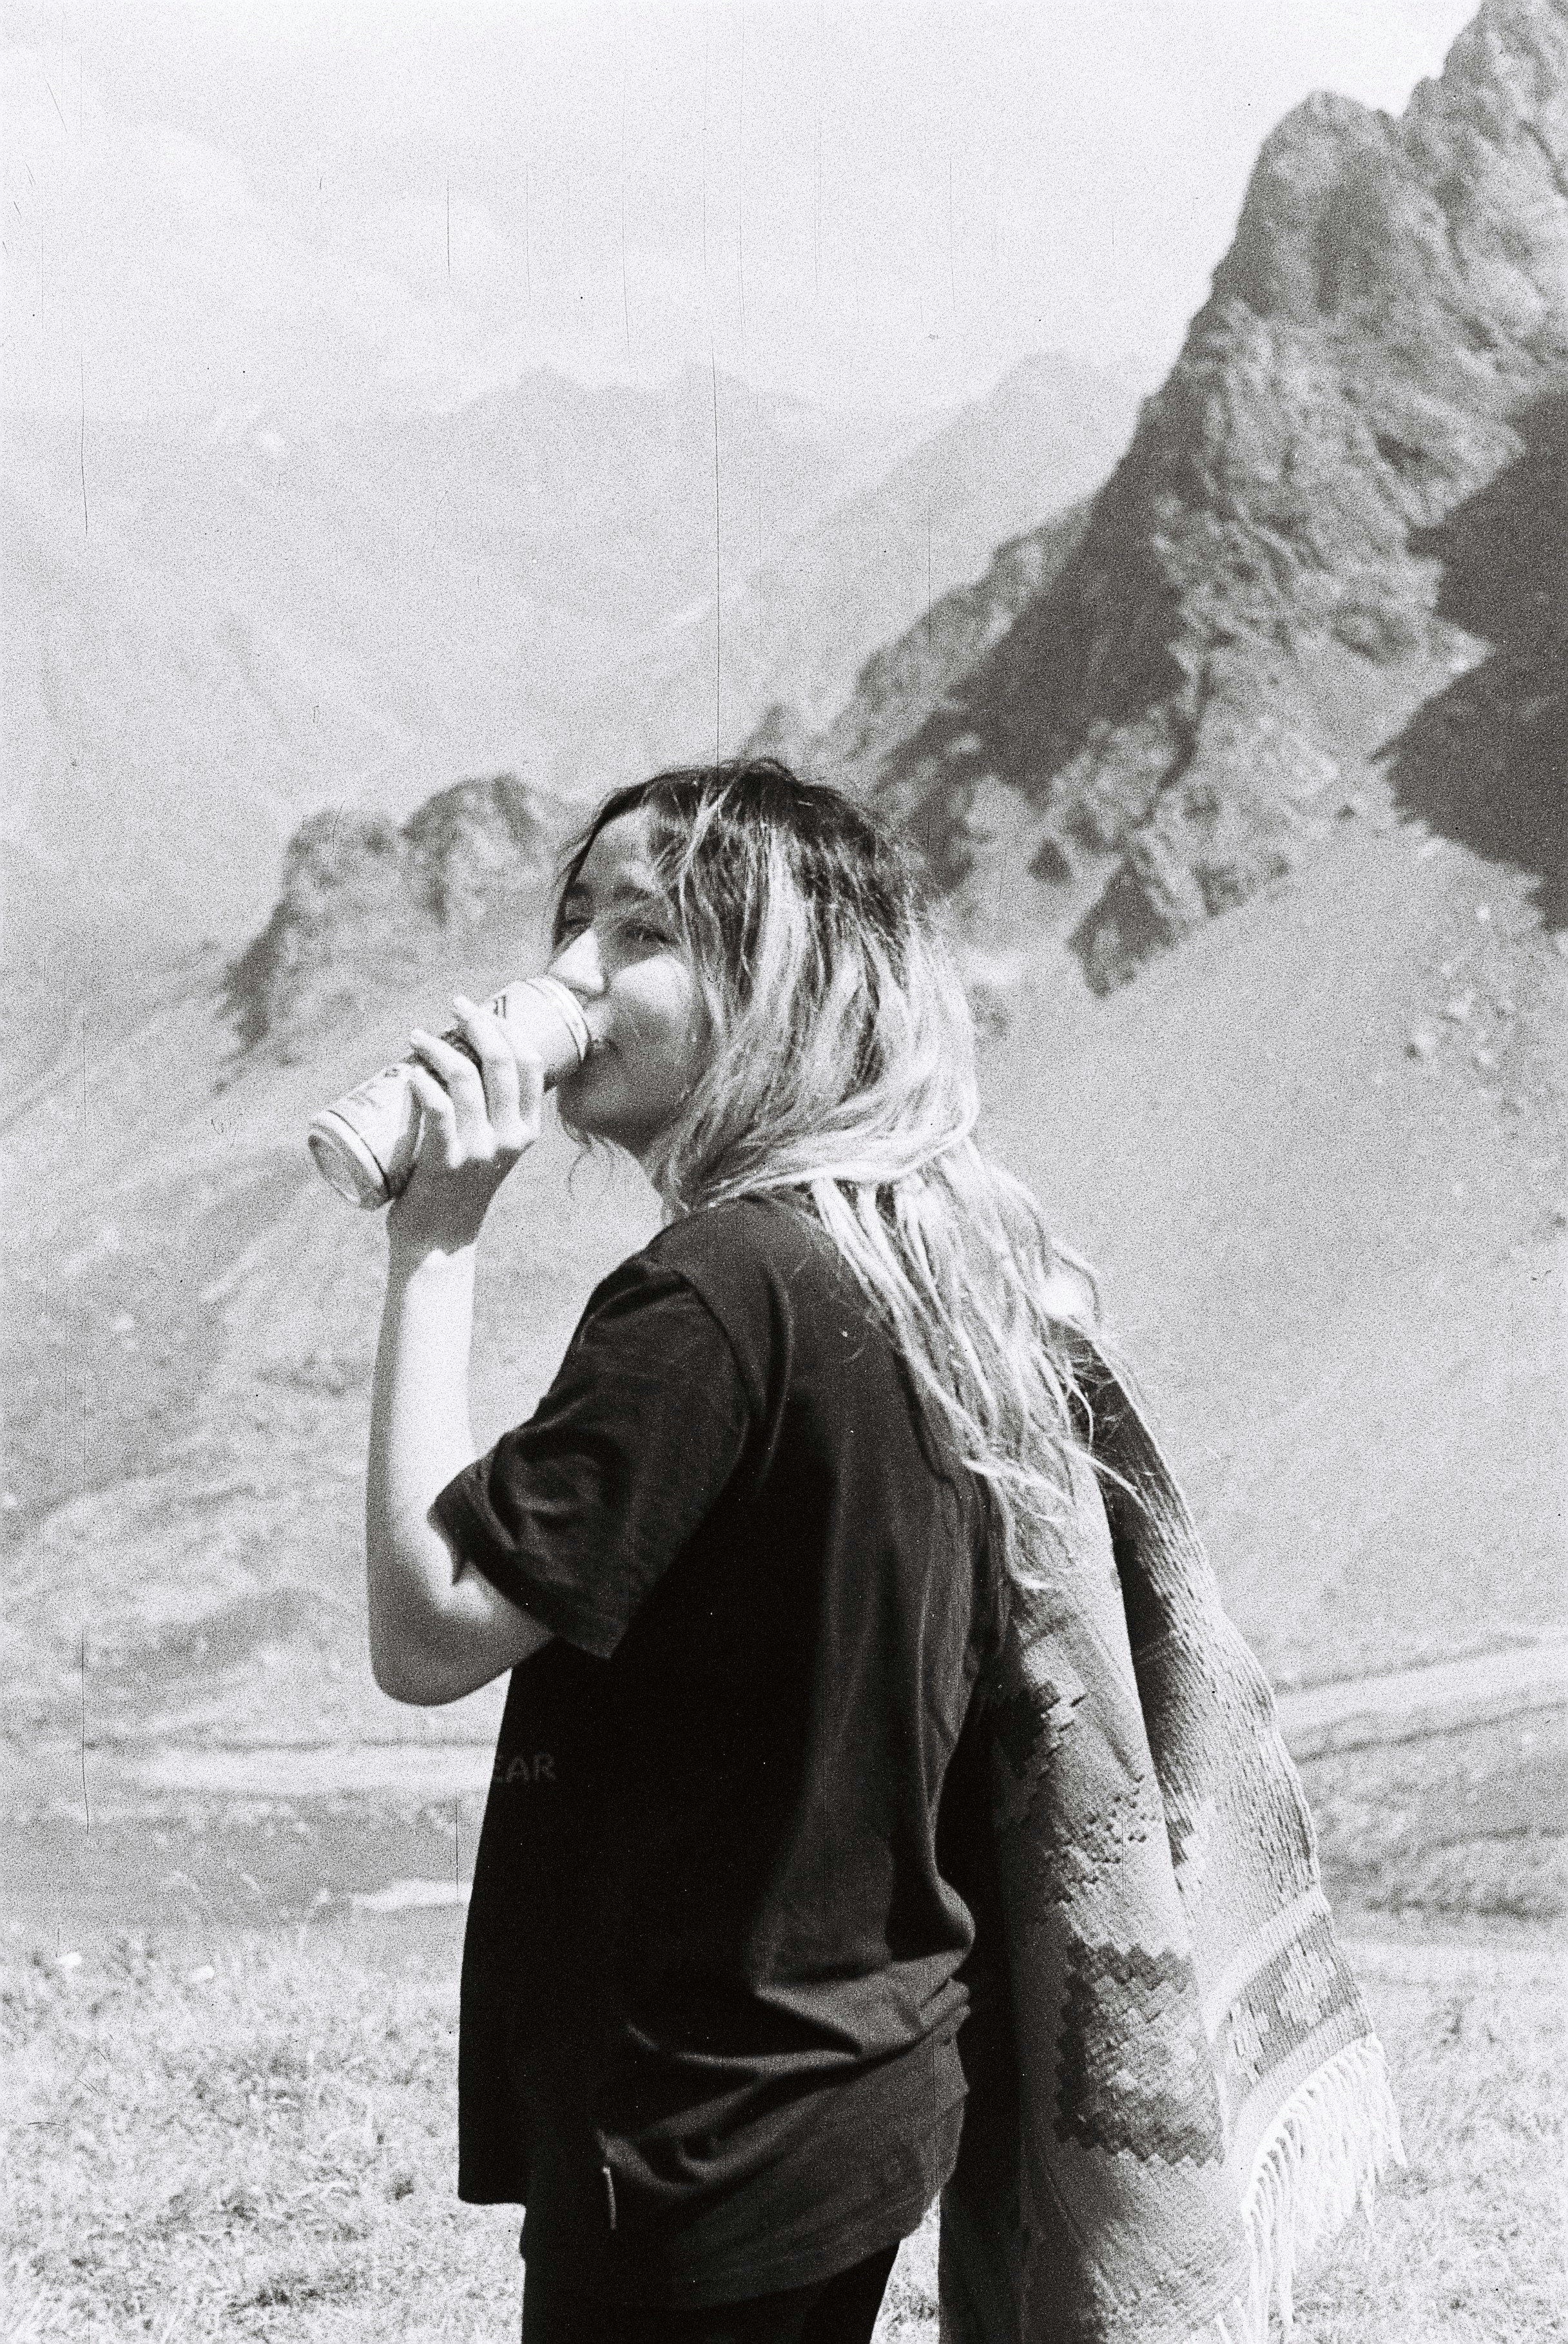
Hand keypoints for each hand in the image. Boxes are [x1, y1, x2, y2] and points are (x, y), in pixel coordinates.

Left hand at [387, 995, 543, 1259]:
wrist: (439, 1239)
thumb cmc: (457, 1183)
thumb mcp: (489, 1146)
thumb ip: (487, 1111)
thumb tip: (460, 1053)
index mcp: (527, 1130)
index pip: (531, 1063)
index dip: (507, 1026)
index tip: (481, 1008)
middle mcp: (511, 1137)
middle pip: (501, 1061)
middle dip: (477, 1022)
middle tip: (454, 1006)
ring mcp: (480, 1150)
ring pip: (465, 1078)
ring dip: (438, 1046)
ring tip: (417, 1036)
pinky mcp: (447, 1162)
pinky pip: (438, 1111)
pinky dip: (424, 1085)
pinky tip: (411, 1072)